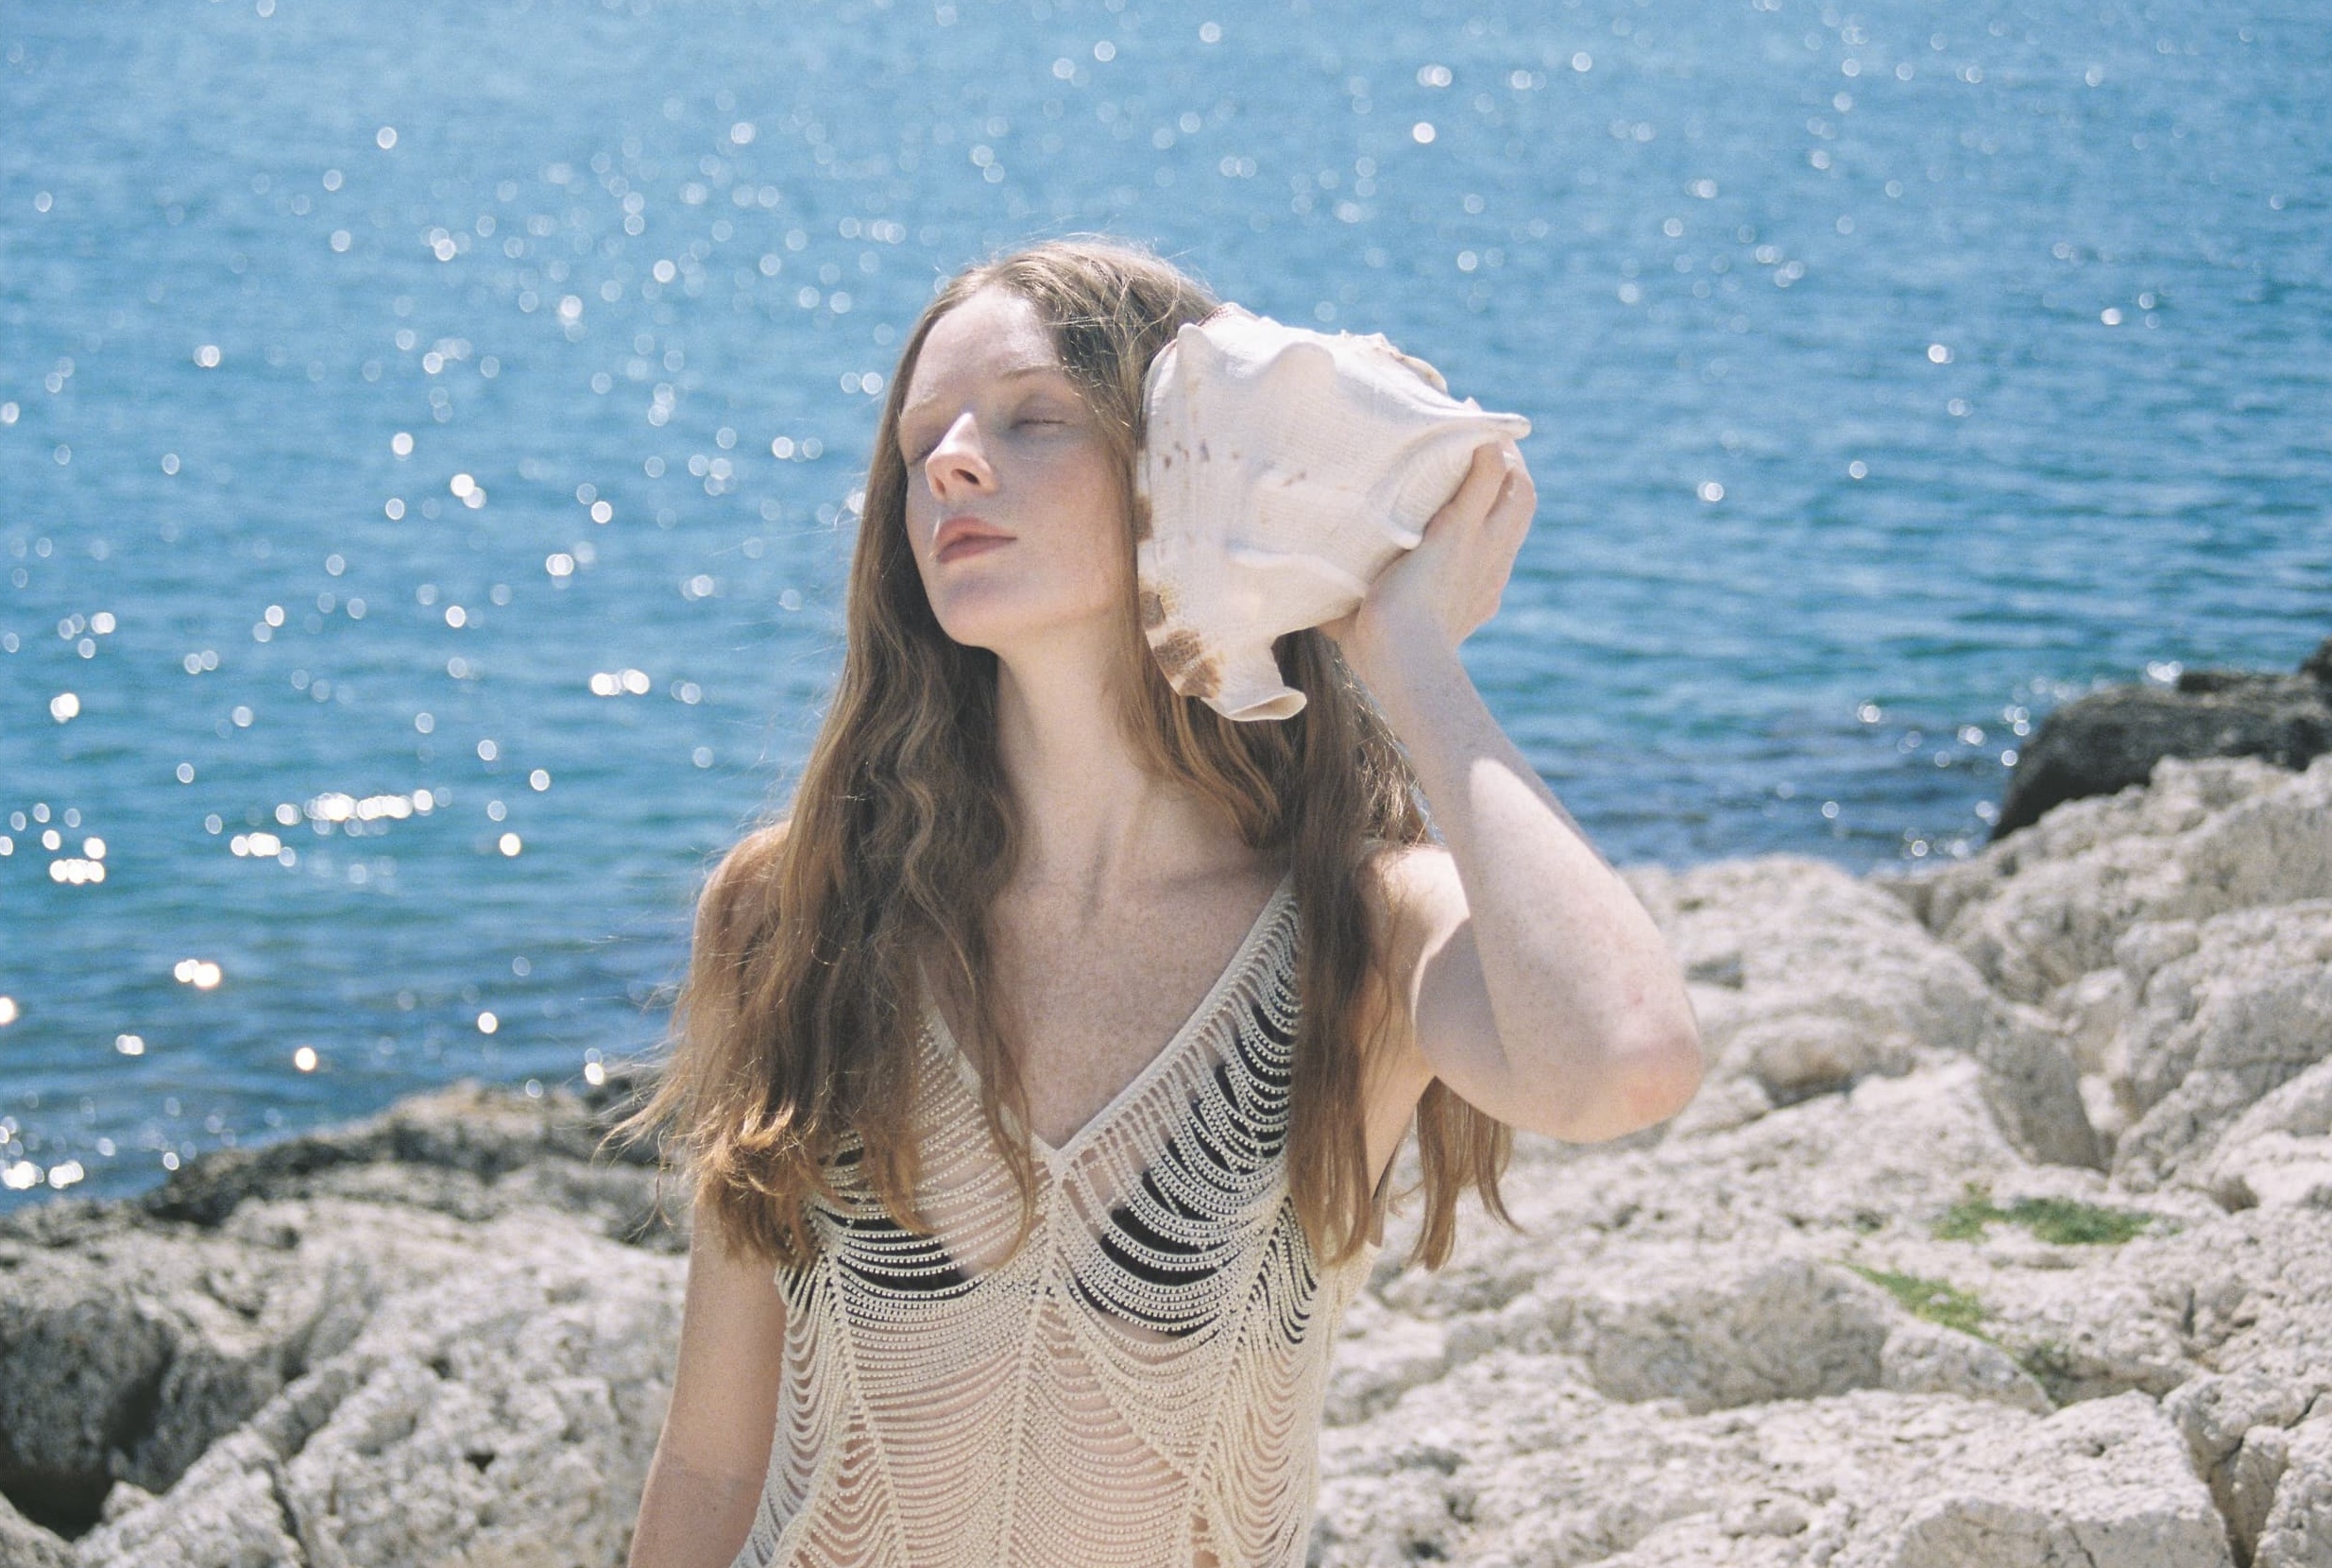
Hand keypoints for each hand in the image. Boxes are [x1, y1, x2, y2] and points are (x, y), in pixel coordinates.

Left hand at [1319, 436, 1535, 673]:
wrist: (1401, 657)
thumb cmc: (1376, 654)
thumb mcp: (1361, 625)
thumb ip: (1337, 605)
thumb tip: (1292, 598)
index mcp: (1477, 591)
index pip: (1495, 542)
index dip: (1487, 514)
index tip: (1466, 493)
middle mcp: (1491, 566)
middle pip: (1519, 507)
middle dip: (1510, 473)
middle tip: (1484, 445)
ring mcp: (1483, 545)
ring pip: (1519, 491)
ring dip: (1505, 457)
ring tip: (1475, 426)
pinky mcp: (1461, 527)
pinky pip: (1487, 472)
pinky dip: (1482, 443)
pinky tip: (1465, 416)